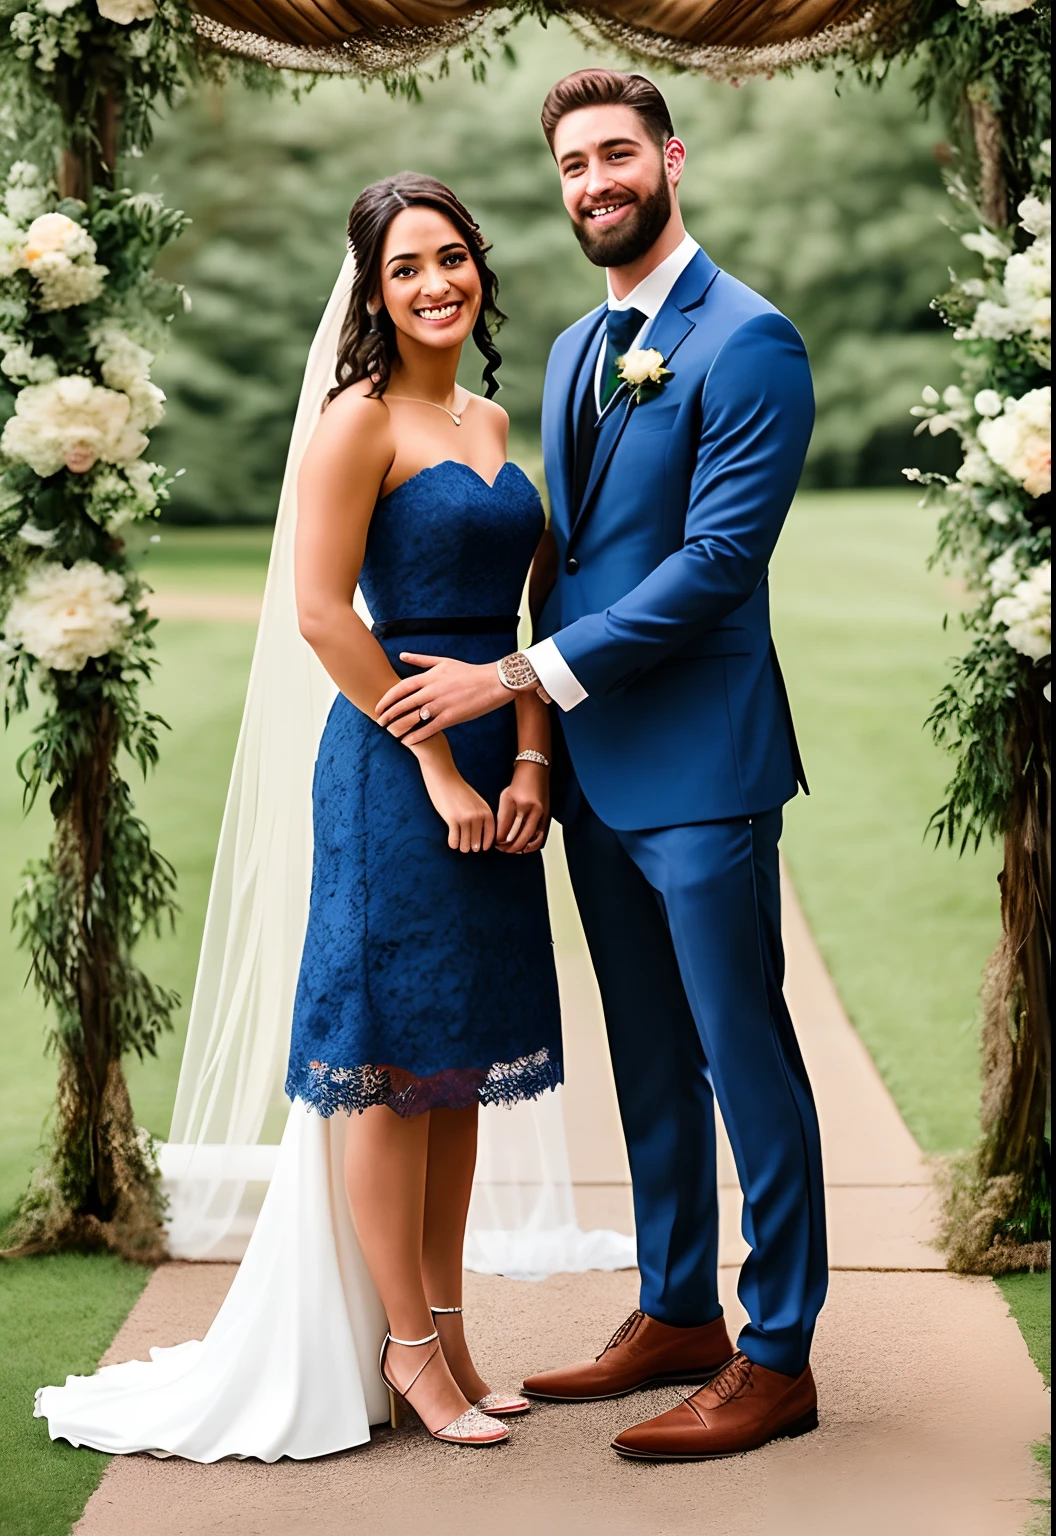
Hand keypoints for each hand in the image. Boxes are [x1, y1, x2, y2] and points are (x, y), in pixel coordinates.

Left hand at [375, 655, 511, 744]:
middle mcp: (432, 690)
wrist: (493, 682)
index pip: (401, 688)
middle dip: (388, 713)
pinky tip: (406, 741)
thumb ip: (421, 660)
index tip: (378, 706)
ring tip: (389, 732)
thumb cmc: (468, 672)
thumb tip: (401, 655)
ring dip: (399, 726)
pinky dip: (415, 736)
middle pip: (403, 703)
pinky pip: (428, 729)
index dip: (387, 698)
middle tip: (378, 721)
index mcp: (430, 677)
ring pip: (413, 717)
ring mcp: (441, 704)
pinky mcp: (451, 717)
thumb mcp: (443, 662)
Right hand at [415, 741, 495, 852]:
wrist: (444, 776)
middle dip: (472, 847)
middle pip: (477, 842)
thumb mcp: (476, 801)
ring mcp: (466, 818)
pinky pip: (454, 840)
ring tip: (459, 845)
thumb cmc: (459, 790)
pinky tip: (451, 841)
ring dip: (462, 847)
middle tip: (466, 847)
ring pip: (466, 844)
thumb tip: (479, 836)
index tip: (482, 849)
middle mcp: (478, 816)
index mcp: (486, 811)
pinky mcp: (452, 819)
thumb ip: (480, 815)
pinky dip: (453, 844)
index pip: (491, 834)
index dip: (486, 844)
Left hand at [496, 762, 548, 853]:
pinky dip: (532, 845)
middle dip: (508, 846)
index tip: (494, 842)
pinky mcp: (547, 817)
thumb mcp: (505, 796)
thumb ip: (503, 815)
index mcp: (519, 803)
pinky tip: (524, 848)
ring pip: (530, 839)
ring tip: (511, 849)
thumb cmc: (520, 782)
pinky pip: (540, 837)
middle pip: (519, 837)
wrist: (536, 771)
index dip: (498, 839)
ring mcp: (541, 814)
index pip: (506, 828)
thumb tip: (499, 834)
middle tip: (500, 848)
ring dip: (519, 847)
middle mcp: (532, 810)